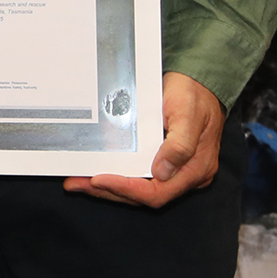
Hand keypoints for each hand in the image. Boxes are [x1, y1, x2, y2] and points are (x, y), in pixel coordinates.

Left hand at [65, 72, 224, 206]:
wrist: (200, 82)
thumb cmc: (194, 95)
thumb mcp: (188, 114)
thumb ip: (180, 145)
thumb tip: (162, 172)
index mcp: (195, 169)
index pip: (157, 193)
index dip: (126, 189)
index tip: (98, 180)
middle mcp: (184, 175)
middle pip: (143, 195)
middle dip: (108, 191)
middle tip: (76, 184)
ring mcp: (173, 170)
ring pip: (137, 188)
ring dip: (108, 188)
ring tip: (77, 182)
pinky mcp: (162, 161)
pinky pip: (138, 176)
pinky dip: (116, 176)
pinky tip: (94, 172)